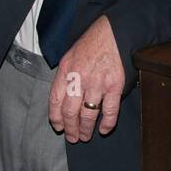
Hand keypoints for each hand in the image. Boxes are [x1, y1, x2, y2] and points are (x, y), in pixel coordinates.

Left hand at [48, 16, 123, 142]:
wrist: (112, 32)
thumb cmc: (90, 44)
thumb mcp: (69, 56)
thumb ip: (64, 77)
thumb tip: (61, 98)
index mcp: (66, 71)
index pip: (55, 100)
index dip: (56, 118)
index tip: (58, 127)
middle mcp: (79, 79)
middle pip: (70, 112)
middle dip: (71, 129)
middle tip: (73, 138)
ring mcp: (97, 83)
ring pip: (88, 115)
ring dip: (86, 129)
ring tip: (86, 136)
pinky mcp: (115, 85)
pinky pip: (110, 111)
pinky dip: (107, 123)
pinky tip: (104, 129)